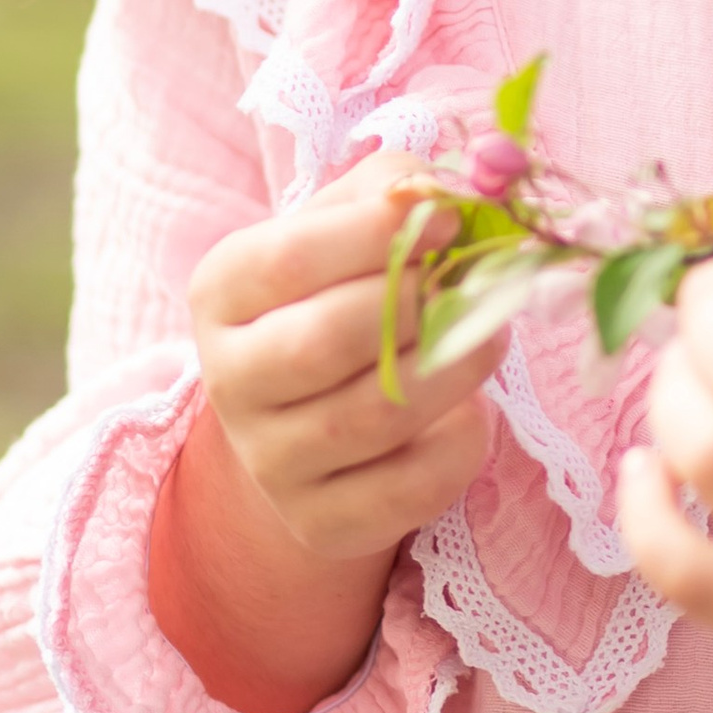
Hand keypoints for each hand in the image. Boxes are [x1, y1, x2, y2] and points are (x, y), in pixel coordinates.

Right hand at [149, 148, 501, 712]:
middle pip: (324, 342)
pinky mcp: (320, 524)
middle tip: (470, 283)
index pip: (287, 259)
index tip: (450, 220)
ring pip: (373, 415)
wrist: (317, 408)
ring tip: (491, 333)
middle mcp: (229, 382)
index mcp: (221, 292)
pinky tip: (469, 408)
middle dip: (415, 305)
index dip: (377, 235)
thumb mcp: (353, 220)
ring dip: (454, 365)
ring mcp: (269, 463)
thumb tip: (438, 197)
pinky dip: (459, 442)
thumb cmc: (342, 288)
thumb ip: (395, 189)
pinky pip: (407, 488)